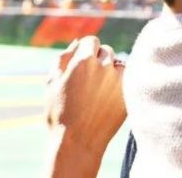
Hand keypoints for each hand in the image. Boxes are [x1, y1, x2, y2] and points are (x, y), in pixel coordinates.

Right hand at [44, 36, 125, 177]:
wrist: (78, 142)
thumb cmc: (60, 113)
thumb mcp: (52, 83)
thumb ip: (63, 58)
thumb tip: (77, 42)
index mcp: (83, 61)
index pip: (92, 40)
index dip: (85, 50)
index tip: (81, 64)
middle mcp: (105, 66)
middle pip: (106, 50)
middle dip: (98, 60)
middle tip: (88, 79)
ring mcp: (120, 79)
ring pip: (119, 63)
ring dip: (111, 69)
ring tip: (99, 89)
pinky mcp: (129, 92)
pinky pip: (129, 77)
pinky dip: (121, 81)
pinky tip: (110, 95)